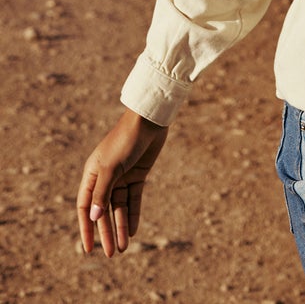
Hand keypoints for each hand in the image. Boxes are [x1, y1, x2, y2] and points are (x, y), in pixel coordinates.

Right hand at [77, 107, 168, 256]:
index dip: (86, 228)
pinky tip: (133, 231)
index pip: (86, 207)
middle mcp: (105, 177)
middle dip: (106, 232)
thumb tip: (94, 218)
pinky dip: (133, 214)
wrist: (149, 120)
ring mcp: (122, 176)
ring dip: (121, 227)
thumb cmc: (125, 140)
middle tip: (110, 254)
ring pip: (120, 208)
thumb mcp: (111, 168)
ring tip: (123, 248)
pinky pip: (134, 199)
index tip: (88, 249)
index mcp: (92, 174)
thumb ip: (102, 193)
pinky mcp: (138, 174)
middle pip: (104, 211)